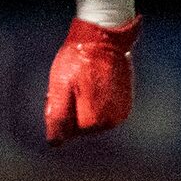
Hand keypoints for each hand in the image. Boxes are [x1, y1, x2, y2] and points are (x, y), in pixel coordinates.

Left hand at [44, 16, 140, 143]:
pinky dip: (96, 100)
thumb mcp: (60, 87)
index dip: (61, 111)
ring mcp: (121, 113)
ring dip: (84, 105)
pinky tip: (94, 82)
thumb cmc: (78, 60)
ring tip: (84, 82)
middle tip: (71, 85)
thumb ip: (57, 117)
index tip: (62, 91)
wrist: (103, 37)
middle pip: (82, 126)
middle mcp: (111, 122)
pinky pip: (104, 110)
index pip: (68, 130)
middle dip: (73, 110)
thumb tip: (55, 143)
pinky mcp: (126, 103)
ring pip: (93, 118)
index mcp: (94, 120)